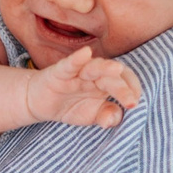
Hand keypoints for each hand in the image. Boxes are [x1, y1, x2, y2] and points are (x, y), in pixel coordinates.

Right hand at [23, 46, 141, 127]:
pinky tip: (85, 53)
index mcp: (106, 83)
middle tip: (131, 102)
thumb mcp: (90, 116)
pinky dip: (76, 59)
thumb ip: (106, 117)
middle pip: (112, 77)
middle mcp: (94, 75)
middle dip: (122, 88)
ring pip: (93, 67)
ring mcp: (77, 72)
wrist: (39, 102)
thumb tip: (115, 119)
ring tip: (116, 69)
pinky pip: (68, 65)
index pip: (125, 80)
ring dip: (105, 68)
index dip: (132, 90)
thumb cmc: (69, 105)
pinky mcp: (58, 73)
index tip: (134, 104)